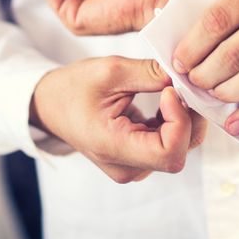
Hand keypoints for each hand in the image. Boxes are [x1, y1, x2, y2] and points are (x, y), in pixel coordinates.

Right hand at [30, 56, 206, 182]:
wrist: (50, 105)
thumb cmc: (73, 88)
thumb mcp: (110, 71)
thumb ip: (150, 74)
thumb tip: (184, 75)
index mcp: (113, 148)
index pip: (169, 153)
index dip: (179, 121)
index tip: (169, 91)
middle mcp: (126, 167)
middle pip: (179, 151)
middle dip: (188, 116)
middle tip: (180, 85)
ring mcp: (134, 166)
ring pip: (180, 147)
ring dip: (185, 117)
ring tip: (172, 89)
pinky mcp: (140, 158)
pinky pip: (171, 143)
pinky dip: (176, 120)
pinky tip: (166, 99)